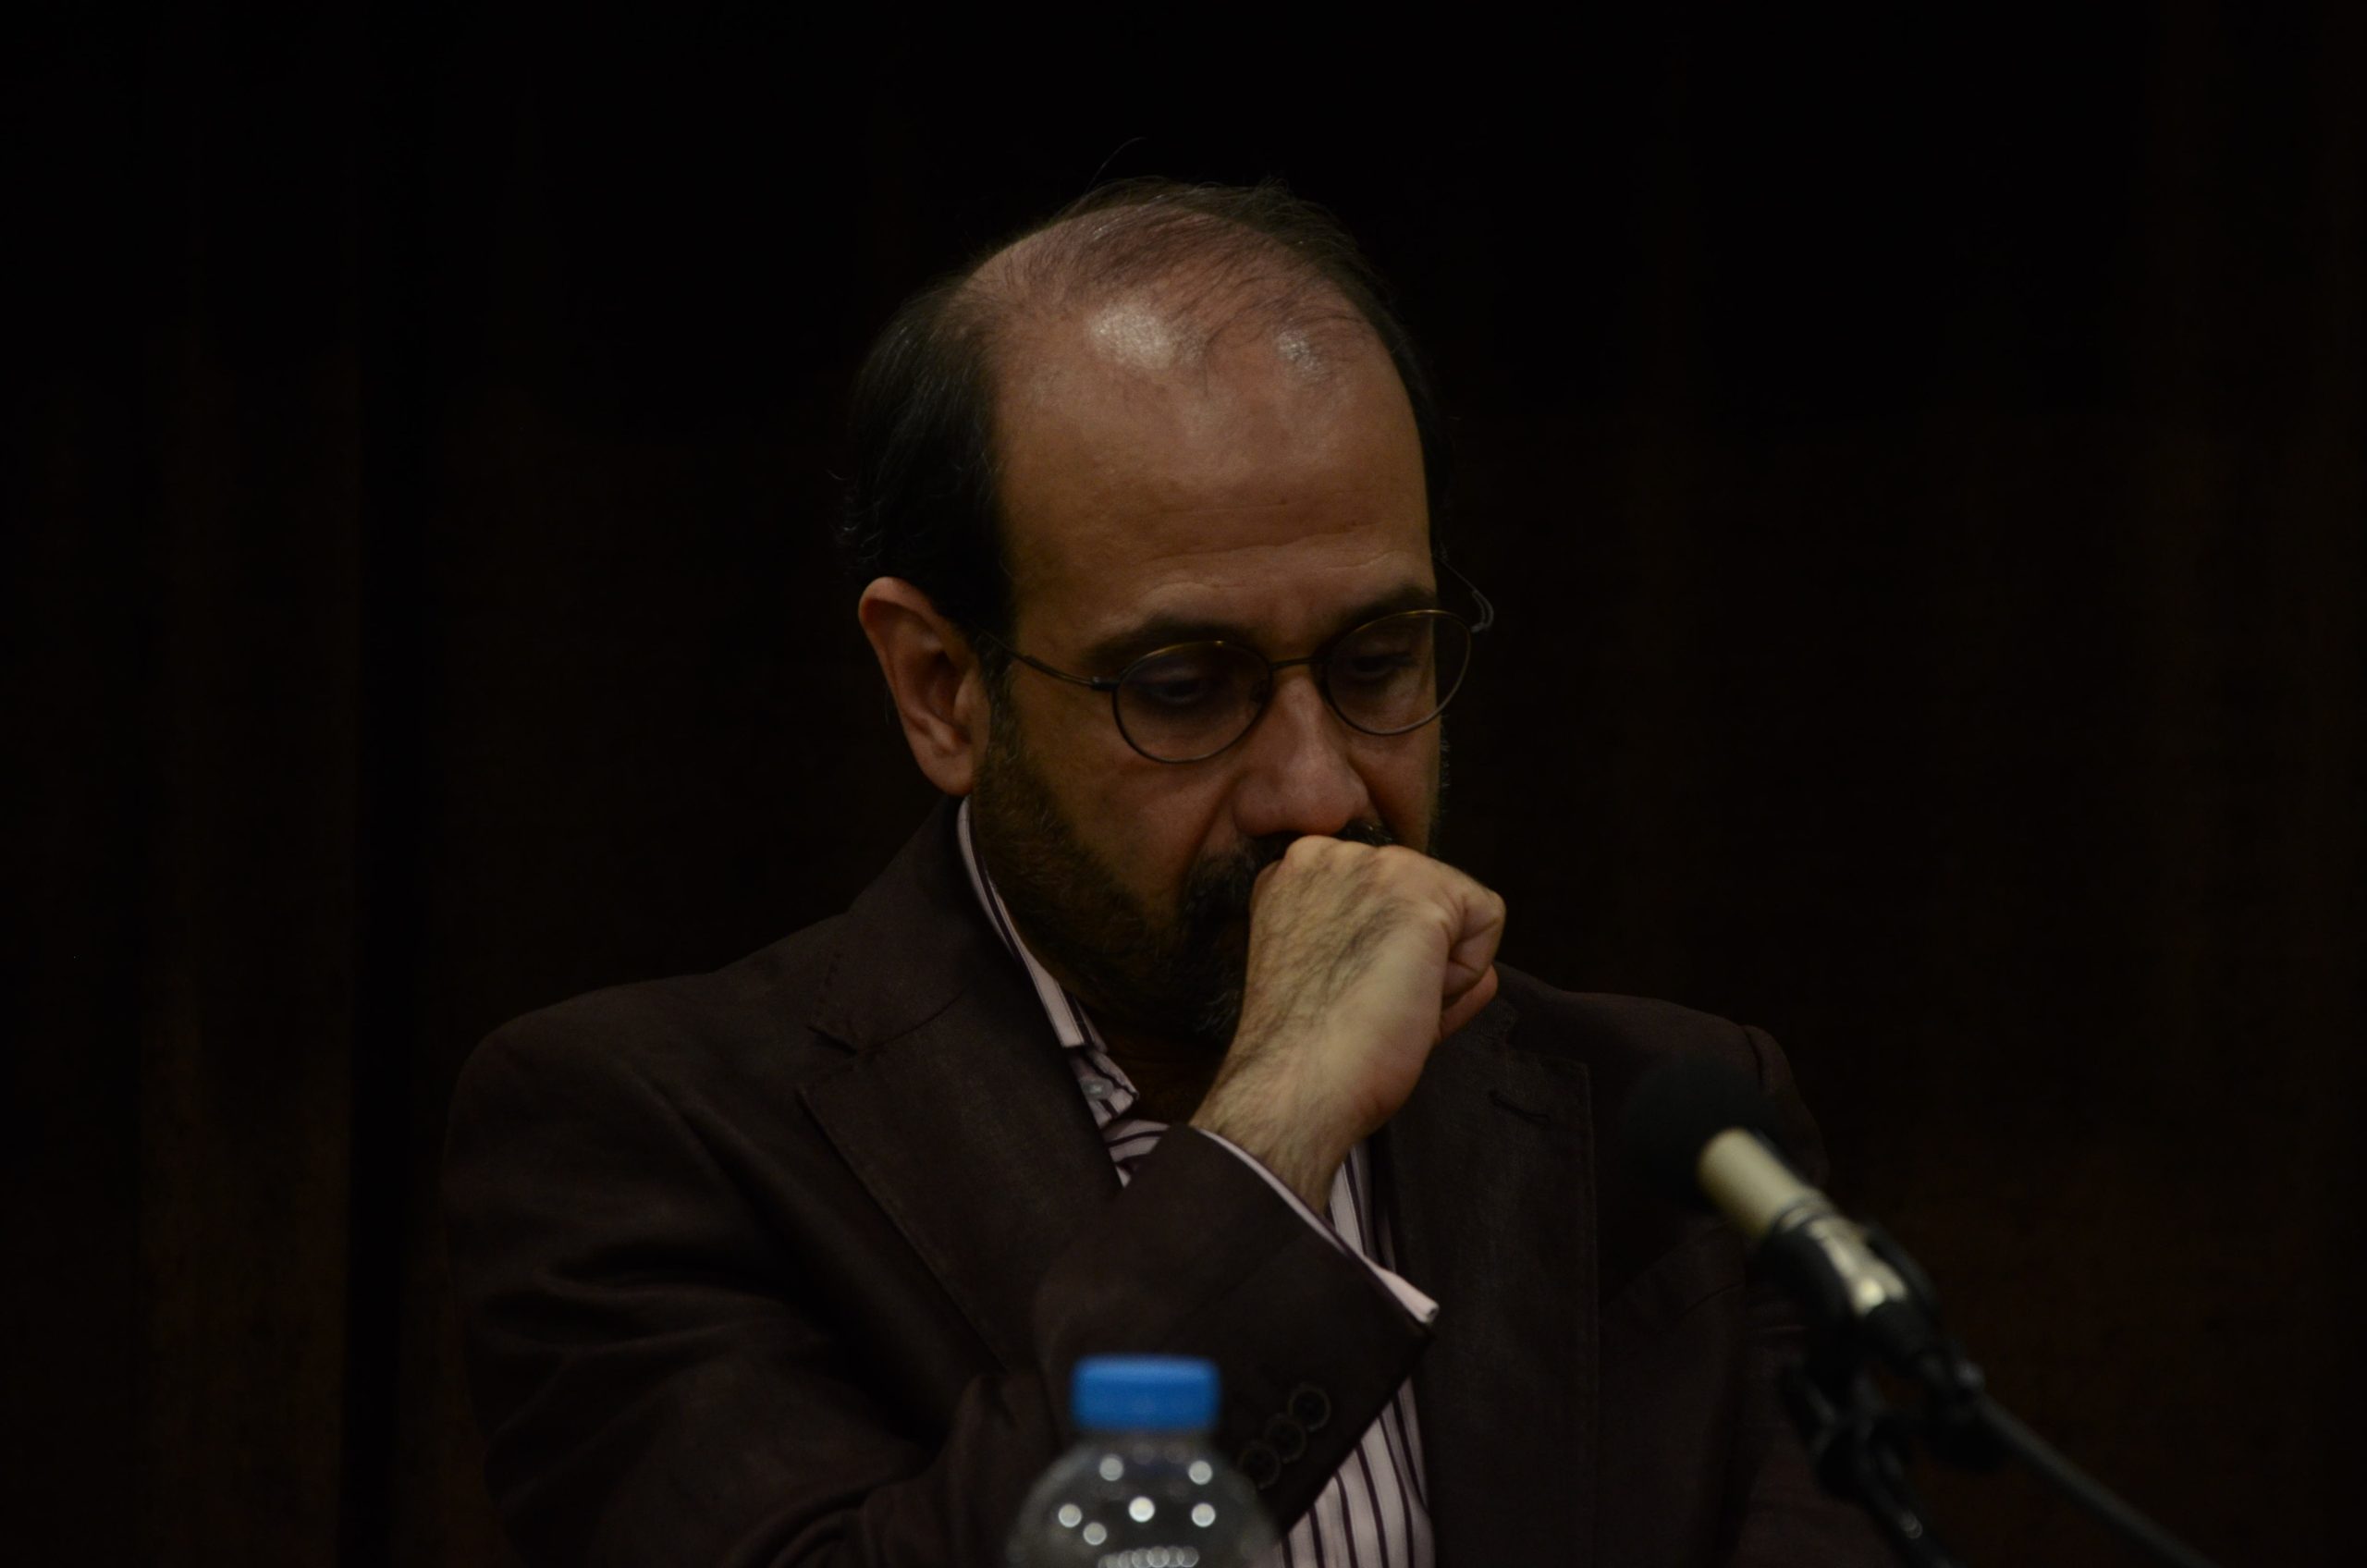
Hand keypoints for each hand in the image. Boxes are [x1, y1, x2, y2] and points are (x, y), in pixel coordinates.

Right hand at [1188, 838, 1505, 1208]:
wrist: (1296, 1084)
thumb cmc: (1309, 1051)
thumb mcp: (1334, 977)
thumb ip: (1387, 949)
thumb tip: (1480, 970)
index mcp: (1294, 874)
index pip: (1380, 896)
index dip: (1380, 954)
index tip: (1348, 992)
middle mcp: (1327, 853)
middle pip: (1421, 895)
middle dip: (1416, 956)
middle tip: (1371, 1004)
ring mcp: (1373, 864)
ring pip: (1455, 906)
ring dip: (1439, 967)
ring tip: (1390, 1002)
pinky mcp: (1420, 889)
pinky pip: (1487, 919)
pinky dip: (1467, 971)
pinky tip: (1416, 996)